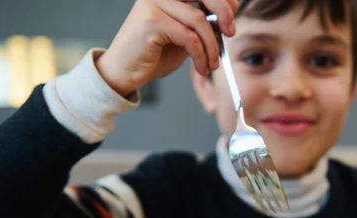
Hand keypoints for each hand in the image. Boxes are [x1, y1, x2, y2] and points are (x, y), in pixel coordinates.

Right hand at [96, 0, 237, 95]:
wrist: (124, 72)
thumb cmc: (152, 54)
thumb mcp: (183, 35)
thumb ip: (201, 23)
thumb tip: (227, 17)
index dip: (224, 0)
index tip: (232, 18)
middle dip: (225, 12)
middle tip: (231, 33)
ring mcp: (153, 4)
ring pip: (199, 21)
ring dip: (212, 46)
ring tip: (212, 64)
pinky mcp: (151, 22)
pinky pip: (189, 38)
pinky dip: (201, 56)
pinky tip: (202, 67)